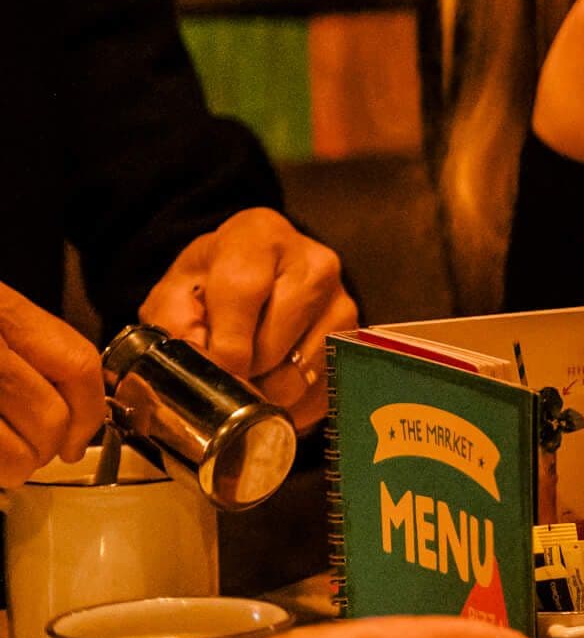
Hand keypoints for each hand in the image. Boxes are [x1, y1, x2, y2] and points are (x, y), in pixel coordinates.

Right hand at [0, 282, 104, 484]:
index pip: (78, 365)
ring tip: (8, 459)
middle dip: (50, 446)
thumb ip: (31, 349)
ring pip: (13, 453)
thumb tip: (74, 409)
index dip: (91, 410)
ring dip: (17, 467)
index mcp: (5, 311)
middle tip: (39, 452)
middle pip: (49, 416)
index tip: (80, 437)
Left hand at [141, 208, 359, 431]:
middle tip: (221, 369)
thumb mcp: (177, 287)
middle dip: (239, 371)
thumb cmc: (214, 279)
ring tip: (247, 372)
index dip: (221, 347)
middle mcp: (314, 264)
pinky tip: (272, 379)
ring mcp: (341, 301)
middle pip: (271, 345)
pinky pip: (318, 390)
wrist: (261, 269)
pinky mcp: (355, 338)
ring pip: (296, 375)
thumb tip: (198, 364)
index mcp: (259, 238)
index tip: (204, 376)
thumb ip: (174, 321)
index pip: (243, 295)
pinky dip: (290, 399)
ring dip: (264, 389)